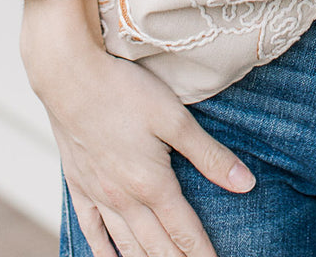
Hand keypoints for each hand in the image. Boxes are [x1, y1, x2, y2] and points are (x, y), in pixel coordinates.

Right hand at [21, 0, 252, 256]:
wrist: (68, 76)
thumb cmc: (125, 91)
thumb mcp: (175, 118)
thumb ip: (210, 156)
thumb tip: (246, 184)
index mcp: (152, 184)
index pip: (185, 232)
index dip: (203, 254)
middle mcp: (124, 199)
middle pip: (157, 247)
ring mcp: (98, 195)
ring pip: (126, 246)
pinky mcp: (78, 186)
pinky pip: (91, 232)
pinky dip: (104, 253)